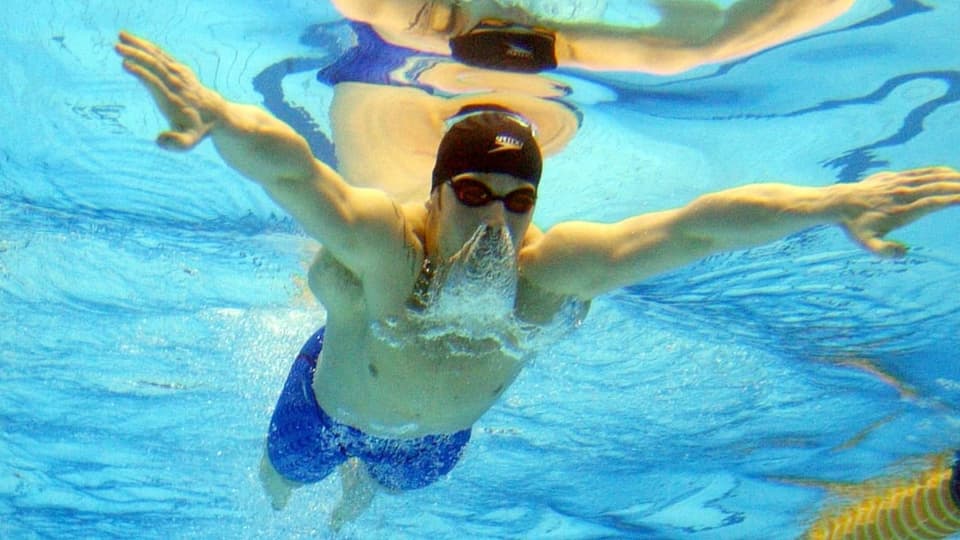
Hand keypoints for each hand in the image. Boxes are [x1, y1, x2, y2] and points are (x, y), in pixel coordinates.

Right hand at [115, 31, 220, 150]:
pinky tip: (131, 38)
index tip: (126, 64)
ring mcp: (178, 73)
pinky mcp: (178, 67)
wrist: (215, 113)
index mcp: (173, 99)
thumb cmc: (197, 129)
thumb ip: (176, 144)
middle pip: (155, 65)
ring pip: (157, 56)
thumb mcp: (188, 142)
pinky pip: (161, 54)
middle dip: (136, 55)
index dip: (142, 73)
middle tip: (117, 47)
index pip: (156, 83)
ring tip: (120, 35)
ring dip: (138, 45)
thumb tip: (159, 140)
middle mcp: (176, 83)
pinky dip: (146, 45)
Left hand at [840, 167, 959, 256]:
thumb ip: (884, 251)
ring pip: (933, 176)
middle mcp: (904, 194)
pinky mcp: (897, 176)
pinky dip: (940, 172)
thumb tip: (904, 252)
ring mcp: (901, 183)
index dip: (954, 198)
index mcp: (902, 210)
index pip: (934, 202)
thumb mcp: (866, 244)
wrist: (839, 203)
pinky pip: (923, 172)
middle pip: (939, 187)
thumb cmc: (855, 227)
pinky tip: (952, 175)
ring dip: (954, 178)